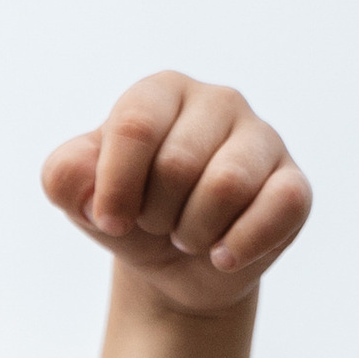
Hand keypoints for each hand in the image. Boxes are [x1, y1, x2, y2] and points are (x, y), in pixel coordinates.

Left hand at [42, 74, 308, 318]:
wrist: (173, 266)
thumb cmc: (129, 214)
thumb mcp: (81, 197)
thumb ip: (64, 175)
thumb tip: (88, 179)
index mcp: (162, 91)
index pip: (136, 125)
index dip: (117, 186)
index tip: (110, 220)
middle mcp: (218, 101)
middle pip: (179, 163)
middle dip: (155, 214)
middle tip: (156, 223)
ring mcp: (262, 139)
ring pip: (227, 185)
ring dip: (193, 232)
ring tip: (187, 235)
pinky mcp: (293, 183)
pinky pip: (277, 208)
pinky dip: (238, 247)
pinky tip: (221, 255)